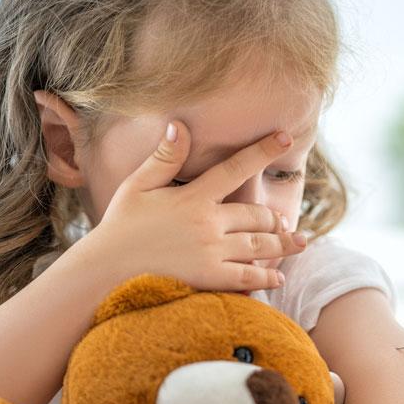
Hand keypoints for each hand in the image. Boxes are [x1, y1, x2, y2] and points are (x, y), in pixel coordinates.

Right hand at [87, 121, 305, 291]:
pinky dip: (266, 278)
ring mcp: (212, 253)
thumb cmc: (119, 227)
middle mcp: (208, 223)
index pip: (236, 168)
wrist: (104, 272)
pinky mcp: (210, 279)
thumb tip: (180, 124)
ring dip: (283, 244)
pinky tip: (278, 279)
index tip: (285, 136)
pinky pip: (248, 278)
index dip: (262, 150)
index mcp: (193, 197)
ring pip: (259, 245)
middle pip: (256, 215)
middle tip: (285, 221)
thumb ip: (163, 158)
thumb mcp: (137, 186)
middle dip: (274, 217)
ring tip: (299, 242)